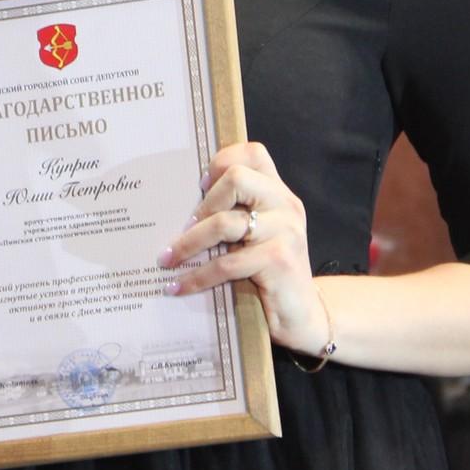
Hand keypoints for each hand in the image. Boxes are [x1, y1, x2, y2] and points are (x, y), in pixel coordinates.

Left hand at [161, 141, 330, 355]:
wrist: (303, 316)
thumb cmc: (270, 275)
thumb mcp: (257, 236)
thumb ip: (236, 214)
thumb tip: (180, 207)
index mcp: (279, 194)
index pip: (253, 153)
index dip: (222, 161)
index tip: (200, 185)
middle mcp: (286, 205)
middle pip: (237, 177)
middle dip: (203, 203)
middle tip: (183, 227)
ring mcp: (285, 232)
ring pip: (225, 223)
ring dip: (189, 243)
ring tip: (167, 258)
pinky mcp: (278, 261)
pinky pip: (226, 263)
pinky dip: (197, 277)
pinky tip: (178, 287)